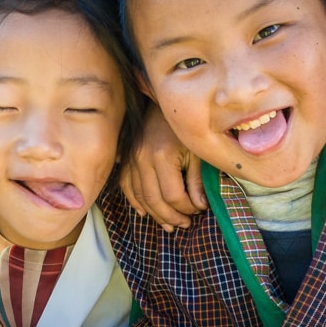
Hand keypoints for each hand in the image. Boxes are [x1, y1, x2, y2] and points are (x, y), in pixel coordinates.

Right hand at [119, 104, 206, 230]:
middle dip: (172, 217)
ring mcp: (131, 160)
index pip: (173, 195)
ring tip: (171, 224)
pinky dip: (135, 202)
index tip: (199, 210)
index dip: (187, 208)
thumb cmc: (185, 125)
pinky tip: (146, 212)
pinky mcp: (126, 159)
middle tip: (186, 224)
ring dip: (155, 215)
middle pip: (154, 200)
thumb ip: (197, 179)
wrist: (162, 102)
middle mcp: (142, 159)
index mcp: (162, 155)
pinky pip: (126, 187)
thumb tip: (199, 205)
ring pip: (140, 197)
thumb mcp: (196, 150)